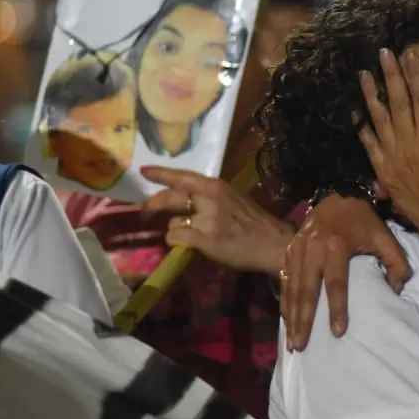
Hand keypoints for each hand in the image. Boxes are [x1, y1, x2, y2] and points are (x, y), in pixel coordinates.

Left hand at [141, 167, 292, 275]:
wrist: (274, 243)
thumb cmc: (255, 222)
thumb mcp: (234, 199)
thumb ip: (211, 197)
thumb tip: (186, 201)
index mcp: (216, 186)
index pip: (182, 176)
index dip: (161, 173)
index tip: (144, 171)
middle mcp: (210, 198)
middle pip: (169, 197)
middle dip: (152, 205)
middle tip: (145, 213)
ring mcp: (207, 219)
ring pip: (173, 222)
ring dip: (175, 230)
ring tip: (188, 238)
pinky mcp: (205, 239)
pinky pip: (176, 238)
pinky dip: (177, 243)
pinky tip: (189, 247)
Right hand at [282, 193, 411, 351]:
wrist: (338, 194)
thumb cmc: (363, 220)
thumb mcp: (385, 236)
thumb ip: (396, 263)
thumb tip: (395, 290)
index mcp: (336, 246)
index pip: (336, 284)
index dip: (337, 309)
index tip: (337, 332)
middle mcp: (312, 249)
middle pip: (306, 291)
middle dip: (303, 321)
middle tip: (302, 345)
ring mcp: (297, 250)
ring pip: (292, 288)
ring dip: (291, 316)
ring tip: (293, 341)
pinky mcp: (290, 251)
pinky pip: (285, 281)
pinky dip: (285, 302)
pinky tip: (286, 321)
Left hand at [357, 47, 418, 233]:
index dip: (415, 75)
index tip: (409, 55)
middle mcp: (408, 144)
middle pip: (397, 103)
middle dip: (391, 76)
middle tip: (383, 53)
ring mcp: (392, 158)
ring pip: (379, 120)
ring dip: (371, 95)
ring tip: (365, 74)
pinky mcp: (384, 172)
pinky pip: (370, 146)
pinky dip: (362, 128)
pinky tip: (357, 113)